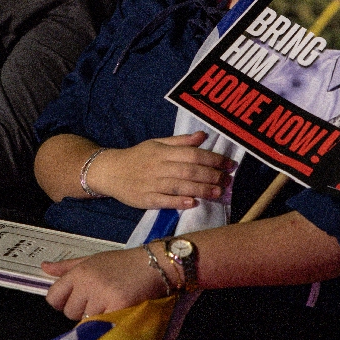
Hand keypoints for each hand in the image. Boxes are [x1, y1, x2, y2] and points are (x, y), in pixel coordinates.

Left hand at [43, 246, 170, 319]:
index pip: (53, 297)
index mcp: (79, 271)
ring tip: (111, 305)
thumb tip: (44, 267)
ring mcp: (102, 295)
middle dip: (82, 311)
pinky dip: (110, 323)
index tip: (77, 301)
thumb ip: (67, 267)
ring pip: (86, 321)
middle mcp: (87, 282)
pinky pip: (103, 325)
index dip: (63, 303)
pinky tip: (119, 312)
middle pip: (70, 312)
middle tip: (100, 302)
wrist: (155, 264)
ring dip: (97, 319)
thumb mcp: (93, 260)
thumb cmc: (122, 263)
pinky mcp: (118, 306)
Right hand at [86, 132, 232, 209]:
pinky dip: (179, 201)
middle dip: (211, 176)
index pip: (192, 154)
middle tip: (228, 181)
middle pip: (189, 170)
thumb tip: (203, 136)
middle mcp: (158, 166)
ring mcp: (151, 183)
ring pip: (180, 186)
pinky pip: (164, 200)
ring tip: (218, 193)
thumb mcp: (157, 143)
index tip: (230, 164)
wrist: (109, 171)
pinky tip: (193, 203)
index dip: (213, 159)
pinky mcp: (145, 199)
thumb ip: (181, 141)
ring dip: (201, 189)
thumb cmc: (137, 157)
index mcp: (162, 151)